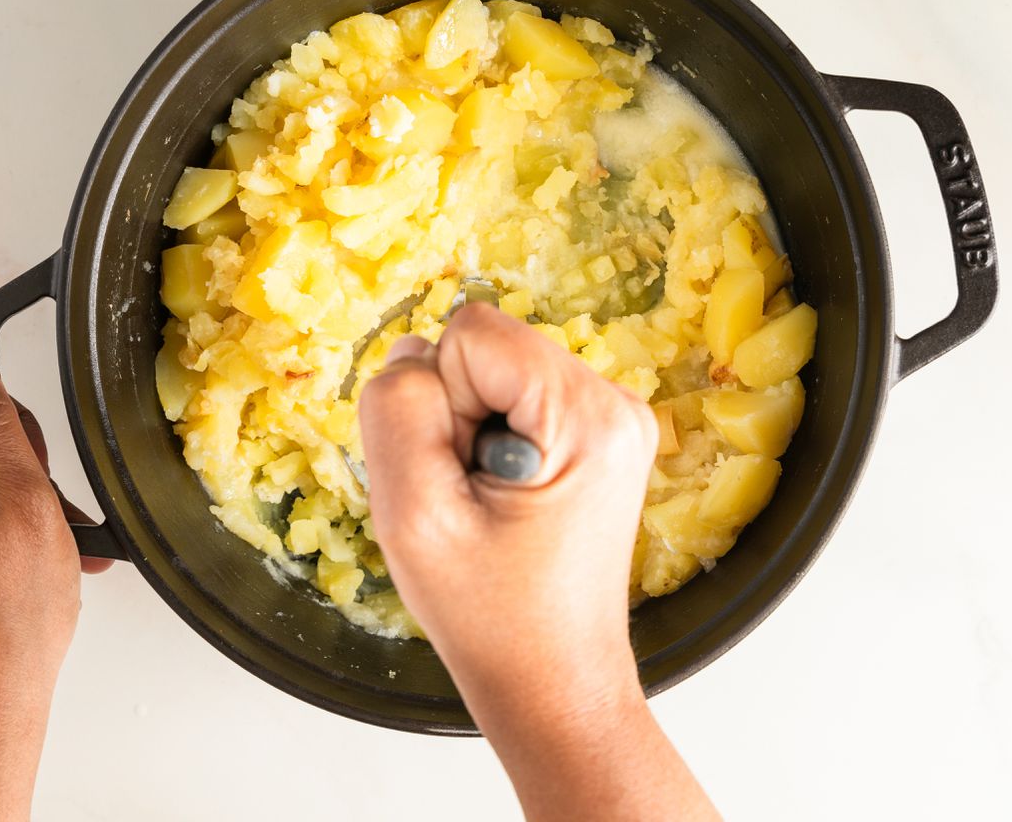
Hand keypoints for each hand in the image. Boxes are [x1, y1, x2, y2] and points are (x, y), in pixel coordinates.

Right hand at [360, 304, 717, 820]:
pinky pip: (515, 398)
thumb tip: (410, 355)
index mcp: (588, 415)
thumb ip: (395, 413)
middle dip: (456, 414)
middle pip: (487, 347)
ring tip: (489, 506)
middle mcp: (616, 401)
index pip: (470, 333)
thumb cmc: (490, 616)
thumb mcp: (412, 515)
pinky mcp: (599, 434)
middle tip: (472, 499)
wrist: (553, 679)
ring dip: (470, 430)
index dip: (440, 402)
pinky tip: (505, 503)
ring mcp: (614, 416)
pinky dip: (492, 441)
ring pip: (495, 370)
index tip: (461, 477)